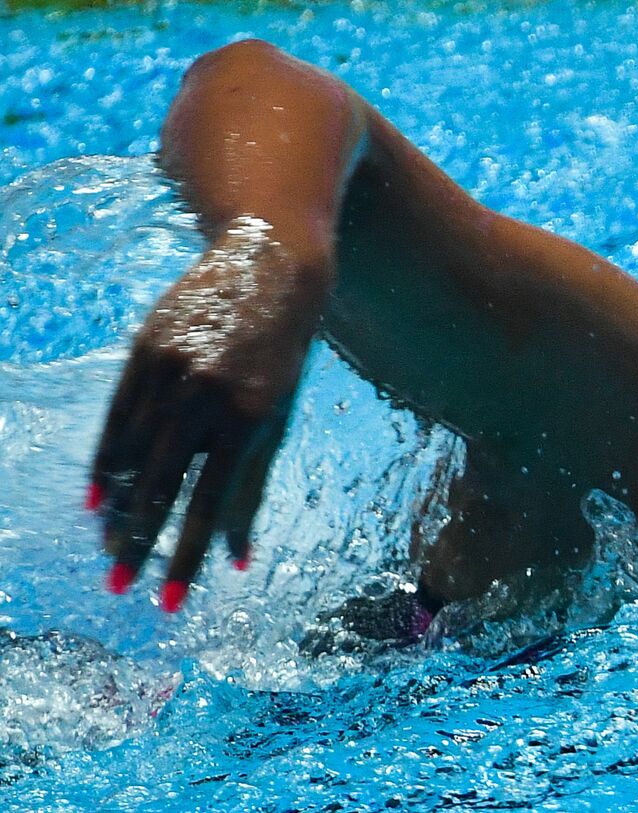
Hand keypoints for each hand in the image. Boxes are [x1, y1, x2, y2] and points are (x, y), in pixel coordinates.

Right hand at [90, 218, 328, 610]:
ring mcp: (169, 371)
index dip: (186, 558)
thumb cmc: (283, 357)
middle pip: (159, 487)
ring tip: (109, 547)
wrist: (270, 267)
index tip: (167, 601)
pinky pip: (115, 418)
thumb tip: (239, 558)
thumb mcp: (279, 418)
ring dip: (116, 508)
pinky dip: (105, 461)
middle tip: (119, 586)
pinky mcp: (143, 351)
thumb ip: (254, 487)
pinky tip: (96, 497)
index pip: (209, 506)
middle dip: (138, 543)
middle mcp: (203, 397)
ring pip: (130, 455)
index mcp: (247, 419)